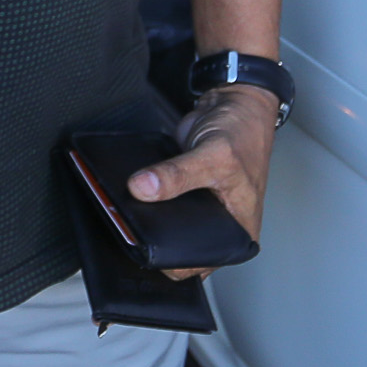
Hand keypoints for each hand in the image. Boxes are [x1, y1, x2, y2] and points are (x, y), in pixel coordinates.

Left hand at [129, 85, 277, 278]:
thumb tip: (142, 188)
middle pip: (179, 245)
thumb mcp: (214, 157)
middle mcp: (219, 226)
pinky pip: (158, 201)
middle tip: (127, 228)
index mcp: (237, 232)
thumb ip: (178, 175)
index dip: (170, 260)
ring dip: (145, 216)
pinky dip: (144, 196)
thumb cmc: (244, 133)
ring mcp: (198, 209)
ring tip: (122, 210)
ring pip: (165, 223)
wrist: (234, 104)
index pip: (199, 263)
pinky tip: (127, 193)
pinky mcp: (180, 191)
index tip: (142, 250)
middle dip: (153, 238)